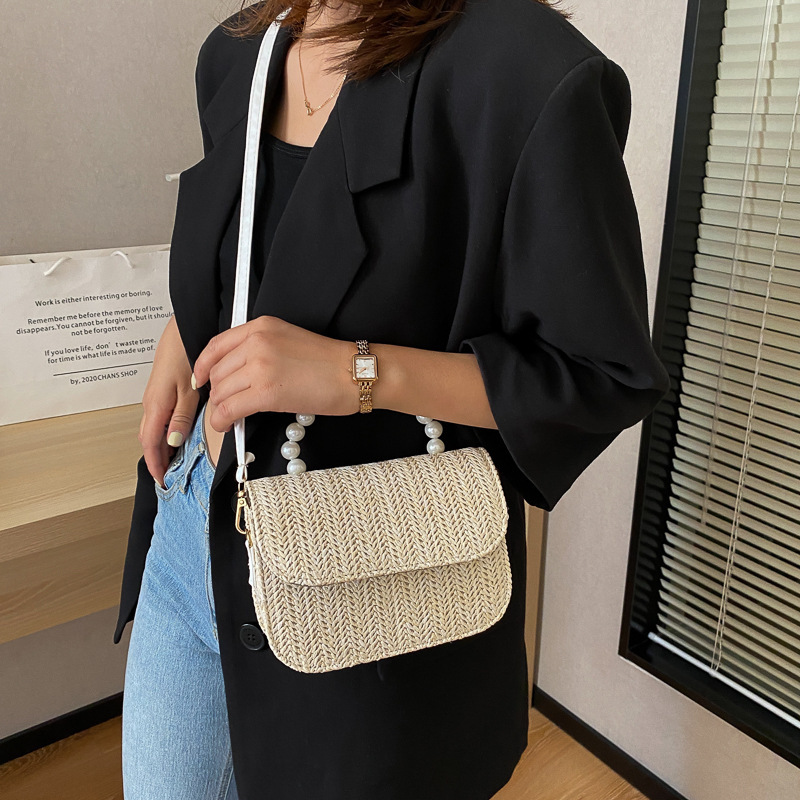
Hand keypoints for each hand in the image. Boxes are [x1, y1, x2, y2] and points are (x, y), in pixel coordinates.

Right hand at [138, 315, 197, 488]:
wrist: (182, 328)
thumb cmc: (185, 353)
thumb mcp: (189, 390)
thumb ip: (182, 417)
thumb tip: (173, 442)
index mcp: (156, 405)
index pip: (150, 444)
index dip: (156, 464)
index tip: (162, 481)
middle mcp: (151, 403)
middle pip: (150, 439)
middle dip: (158, 458)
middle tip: (170, 475)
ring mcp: (154, 397)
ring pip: (154, 428)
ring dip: (162, 445)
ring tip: (174, 460)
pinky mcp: (160, 390)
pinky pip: (160, 417)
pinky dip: (165, 431)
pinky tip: (177, 434)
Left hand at [192, 315, 358, 433]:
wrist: (353, 373)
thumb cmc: (329, 363)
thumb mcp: (288, 340)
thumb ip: (259, 349)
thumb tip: (235, 375)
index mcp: (261, 326)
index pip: (216, 345)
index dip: (203, 366)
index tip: (201, 379)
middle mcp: (256, 342)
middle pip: (217, 372)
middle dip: (217, 393)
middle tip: (226, 405)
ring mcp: (259, 366)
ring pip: (221, 392)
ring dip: (221, 409)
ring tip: (230, 418)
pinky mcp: (266, 392)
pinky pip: (229, 409)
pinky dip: (222, 421)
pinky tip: (228, 426)